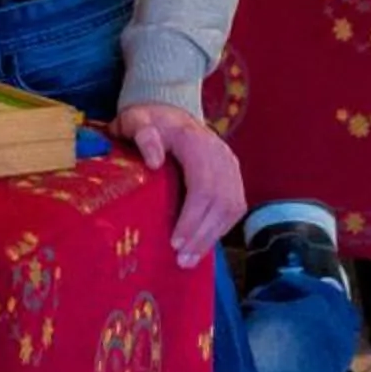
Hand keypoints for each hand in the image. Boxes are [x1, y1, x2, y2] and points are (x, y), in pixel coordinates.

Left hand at [113, 101, 245, 265]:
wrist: (168, 110)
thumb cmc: (148, 119)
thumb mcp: (136, 120)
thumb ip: (142, 134)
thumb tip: (154, 161)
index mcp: (196, 141)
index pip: (203, 184)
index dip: (192, 216)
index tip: (175, 241)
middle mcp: (220, 153)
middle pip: (221, 200)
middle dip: (202, 234)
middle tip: (182, 260)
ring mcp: (230, 165)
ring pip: (232, 206)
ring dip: (212, 236)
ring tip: (191, 260)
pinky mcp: (233, 176)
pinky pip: (234, 206)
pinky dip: (220, 229)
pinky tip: (202, 245)